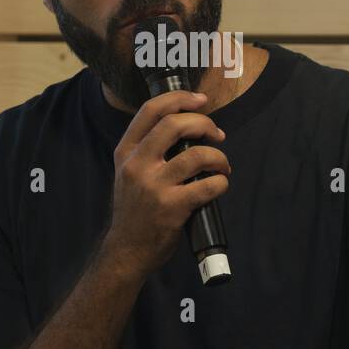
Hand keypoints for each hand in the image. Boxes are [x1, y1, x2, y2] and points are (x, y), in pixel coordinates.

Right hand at [102, 90, 229, 281]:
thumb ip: (147, 149)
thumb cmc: (135, 210)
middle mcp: (137, 165)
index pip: (151, 110)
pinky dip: (221, 182)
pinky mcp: (171, 208)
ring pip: (197, 155)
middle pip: (175, 124)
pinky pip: (208, 186)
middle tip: (217, 134)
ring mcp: (154, 186)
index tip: (201, 100)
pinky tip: (219, 185)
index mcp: (126, 151)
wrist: (127, 250)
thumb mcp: (127, 172)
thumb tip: (186, 126)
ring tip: (222, 166)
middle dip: (204, 123)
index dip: (180, 98)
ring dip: (218, 157)